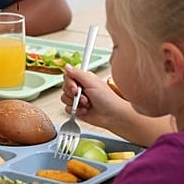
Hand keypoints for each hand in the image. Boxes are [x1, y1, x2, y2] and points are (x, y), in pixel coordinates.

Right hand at [61, 65, 175, 145]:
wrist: (119, 116)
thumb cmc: (112, 99)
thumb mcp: (93, 82)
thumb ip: (79, 74)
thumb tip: (68, 66)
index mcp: (87, 78)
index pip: (69, 75)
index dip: (70, 81)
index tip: (77, 86)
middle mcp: (83, 87)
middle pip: (65, 87)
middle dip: (73, 93)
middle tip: (85, 97)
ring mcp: (82, 100)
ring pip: (65, 99)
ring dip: (75, 103)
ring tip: (88, 104)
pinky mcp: (81, 111)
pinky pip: (69, 110)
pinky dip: (76, 111)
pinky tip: (86, 111)